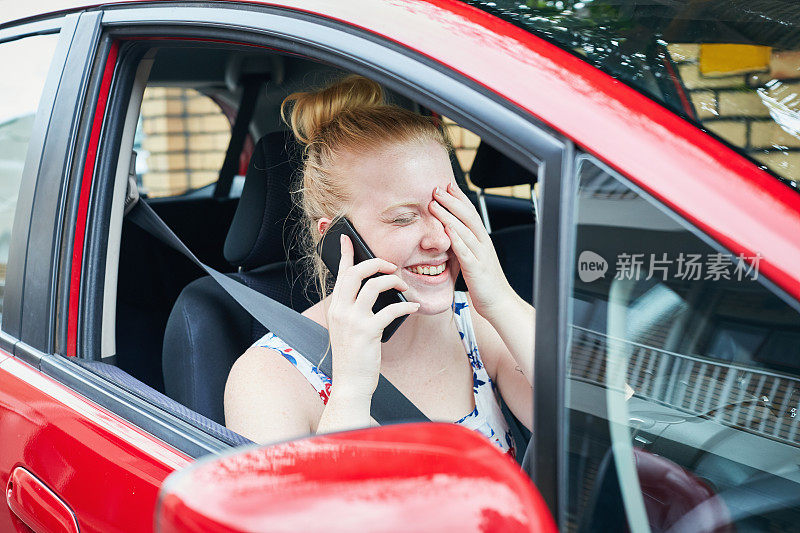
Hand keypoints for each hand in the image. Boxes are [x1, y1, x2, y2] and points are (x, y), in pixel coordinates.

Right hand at [325, 235, 419, 398]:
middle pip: (356, 273)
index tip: (347, 238)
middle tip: (391, 266)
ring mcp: (353, 321)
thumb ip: (354, 309)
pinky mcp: (368, 332)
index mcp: (336, 307)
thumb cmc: (353, 356)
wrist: (350, 383)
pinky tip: (413, 307)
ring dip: (393, 282)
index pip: (340, 274)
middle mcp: (341, 310)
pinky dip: (405, 306)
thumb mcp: (347, 328)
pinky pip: (390, 310)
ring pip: (373, 286)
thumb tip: (374, 289)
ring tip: (404, 287)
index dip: (344, 254)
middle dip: (376, 263)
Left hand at [429, 183, 513, 320]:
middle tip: (437, 189)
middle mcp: (483, 244)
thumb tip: (451, 235)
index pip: (471, 213)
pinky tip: (446, 230)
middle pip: (468, 216)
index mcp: (482, 241)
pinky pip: (465, 252)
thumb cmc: (486, 284)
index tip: (447, 186)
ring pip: (464, 230)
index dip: (459, 198)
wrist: (500, 303)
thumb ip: (464, 246)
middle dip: (452, 201)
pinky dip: (456, 239)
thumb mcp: (474, 260)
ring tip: (434, 204)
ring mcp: (480, 256)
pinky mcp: (476, 269)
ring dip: (448, 215)